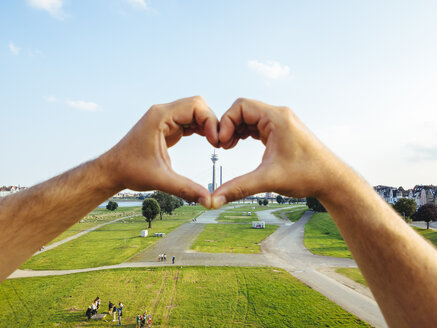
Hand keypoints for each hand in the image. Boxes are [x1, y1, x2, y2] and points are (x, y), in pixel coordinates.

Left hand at [101, 96, 218, 207]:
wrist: (112, 170)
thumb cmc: (130, 171)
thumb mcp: (160, 180)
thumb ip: (186, 189)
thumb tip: (209, 201)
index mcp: (160, 117)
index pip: (195, 106)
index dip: (210, 121)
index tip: (215, 141)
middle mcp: (162, 113)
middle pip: (197, 105)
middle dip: (211, 121)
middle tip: (218, 142)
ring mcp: (164, 118)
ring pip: (195, 111)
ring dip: (207, 124)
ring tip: (215, 143)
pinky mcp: (166, 126)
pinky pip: (189, 120)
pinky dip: (200, 128)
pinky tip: (207, 140)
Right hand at [211, 98, 343, 207]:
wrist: (332, 180)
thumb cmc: (307, 175)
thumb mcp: (268, 180)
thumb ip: (239, 188)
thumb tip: (214, 200)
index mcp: (277, 118)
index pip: (241, 106)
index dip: (226, 122)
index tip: (222, 143)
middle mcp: (279, 116)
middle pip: (243, 110)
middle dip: (229, 126)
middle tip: (222, 146)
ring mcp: (281, 123)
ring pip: (250, 117)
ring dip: (236, 130)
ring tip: (228, 147)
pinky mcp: (282, 132)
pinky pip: (257, 125)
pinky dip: (245, 133)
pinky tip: (238, 145)